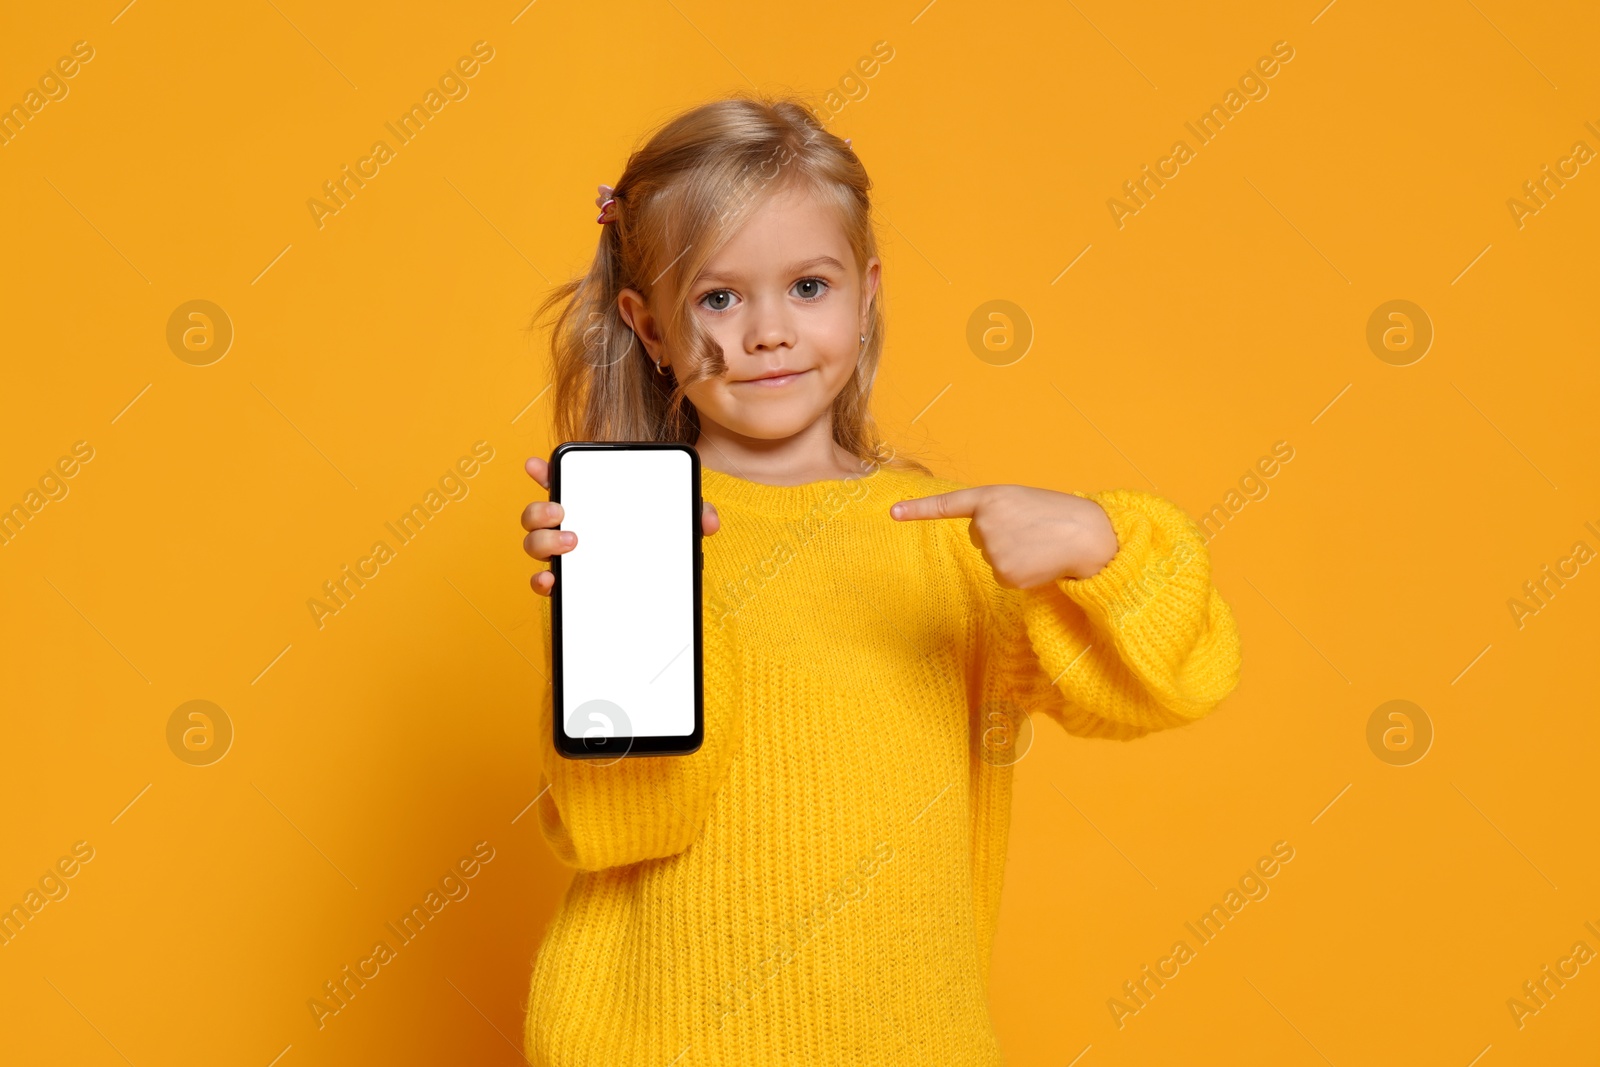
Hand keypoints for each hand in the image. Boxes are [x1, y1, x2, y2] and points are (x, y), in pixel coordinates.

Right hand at [522, 456, 721, 596]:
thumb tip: (708, 522)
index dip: (544, 471)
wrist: (653, 585)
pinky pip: (543, 582)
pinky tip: (552, 582)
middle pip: (536, 515)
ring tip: (571, 542)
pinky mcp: (567, 582)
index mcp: (590, 505)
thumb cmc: (656, 539)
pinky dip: (541, 582)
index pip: (560, 482)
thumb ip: (694, 514)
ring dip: (542, 542)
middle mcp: (570, 527)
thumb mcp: (676, 522)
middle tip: (561, 512)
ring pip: (534, 544)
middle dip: (539, 510)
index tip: (536, 464)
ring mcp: (565, 555)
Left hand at [889, 484, 1117, 586]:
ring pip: (991, 558)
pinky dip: (1020, 572)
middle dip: (1001, 535)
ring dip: (1012, 554)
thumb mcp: (1021, 502)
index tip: (892, 513)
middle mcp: (985, 523)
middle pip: (979, 537)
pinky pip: (1004, 576)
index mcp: (991, 497)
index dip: (918, 510)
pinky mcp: (1004, 573)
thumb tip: (984, 542)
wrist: (1088, 534)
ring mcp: (993, 550)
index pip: (948, 505)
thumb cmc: (1057, 516)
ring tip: (1038, 543)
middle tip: (1031, 529)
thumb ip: (995, 513)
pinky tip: (1038, 561)